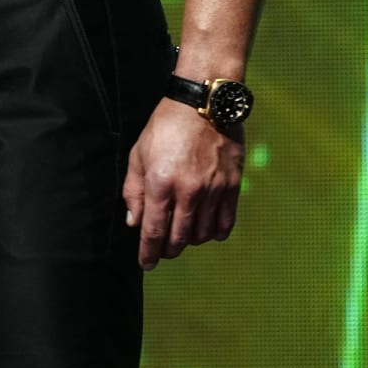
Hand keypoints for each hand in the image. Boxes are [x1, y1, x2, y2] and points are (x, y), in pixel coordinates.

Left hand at [122, 99, 244, 269]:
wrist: (202, 103)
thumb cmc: (165, 126)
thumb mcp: (138, 155)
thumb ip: (134, 191)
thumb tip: (134, 222)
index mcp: (160, 183)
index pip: (154, 231)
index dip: (148, 252)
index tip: (146, 264)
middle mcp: (188, 191)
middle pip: (179, 237)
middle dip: (168, 250)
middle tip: (162, 252)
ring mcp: (213, 190)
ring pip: (203, 234)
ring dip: (191, 241)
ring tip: (183, 237)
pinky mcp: (232, 186)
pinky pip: (226, 222)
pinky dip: (216, 233)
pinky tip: (208, 232)